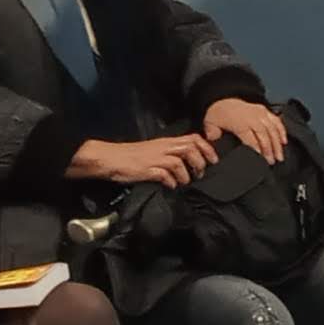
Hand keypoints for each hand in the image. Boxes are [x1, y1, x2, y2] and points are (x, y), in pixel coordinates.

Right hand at [73, 132, 212, 187]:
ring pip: (179, 162)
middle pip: (190, 148)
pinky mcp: (146, 170)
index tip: (213, 160)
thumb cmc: (131, 156)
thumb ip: (169, 154)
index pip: (192, 138)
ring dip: (186, 175)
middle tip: (200, 173)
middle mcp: (163, 147)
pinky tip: (171, 186)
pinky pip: (165, 175)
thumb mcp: (154, 150)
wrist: (110, 158)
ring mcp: (154, 158)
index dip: (206, 148)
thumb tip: (187, 163)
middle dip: (200, 162)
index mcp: (166, 142)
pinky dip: (172, 182)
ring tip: (184, 182)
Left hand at [206, 97, 288, 163]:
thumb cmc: (218, 114)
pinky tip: (284, 141)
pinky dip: (282, 131)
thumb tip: (213, 140)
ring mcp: (259, 113)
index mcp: (239, 122)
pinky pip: (276, 121)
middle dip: (269, 149)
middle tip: (272, 161)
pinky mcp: (264, 110)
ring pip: (272, 129)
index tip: (261, 159)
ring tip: (280, 156)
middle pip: (264, 135)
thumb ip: (212, 134)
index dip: (257, 150)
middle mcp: (251, 117)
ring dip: (277, 143)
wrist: (222, 99)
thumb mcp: (210, 123)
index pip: (251, 138)